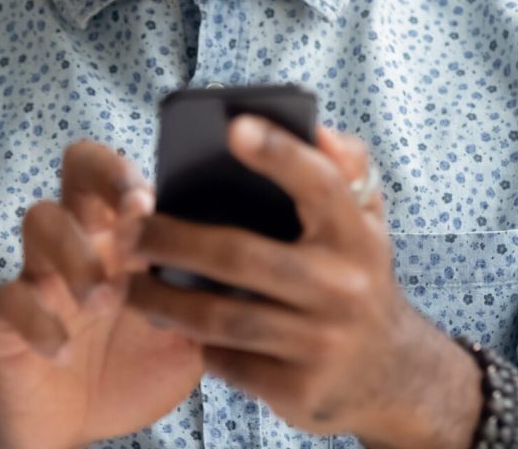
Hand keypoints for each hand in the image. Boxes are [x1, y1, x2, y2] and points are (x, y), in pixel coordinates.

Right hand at [0, 139, 204, 448]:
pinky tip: (62, 348)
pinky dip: (37, 319)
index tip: (149, 199)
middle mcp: (82, 239)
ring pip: (39, 220)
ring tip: (101, 299)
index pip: (119, 170)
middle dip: (100, 180)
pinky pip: (9, 297)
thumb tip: (263, 264)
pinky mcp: (9, 317)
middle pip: (74, 170)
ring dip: (73, 253)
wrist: (77, 424)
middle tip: (126, 217)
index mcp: (125, 234)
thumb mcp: (187, 330)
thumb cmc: (134, 363)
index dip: (127, 171)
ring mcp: (41, 273)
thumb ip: (212, 295)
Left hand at [125, 118, 450, 439]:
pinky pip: (226, 361)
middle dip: (172, 240)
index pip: (321, 185)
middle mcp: (343, 288)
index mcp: (357, 235)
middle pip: (240, 256)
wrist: (391, 374)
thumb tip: (319, 131)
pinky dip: (194, 342)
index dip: (280, 154)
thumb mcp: (366, 221)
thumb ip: (346, 169)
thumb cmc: (357, 275)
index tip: (234, 127)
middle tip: (127, 231)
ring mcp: (320, 343)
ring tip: (127, 283)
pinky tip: (173, 325)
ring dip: (162, 299)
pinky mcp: (297, 389)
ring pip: (220, 317)